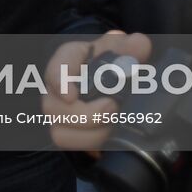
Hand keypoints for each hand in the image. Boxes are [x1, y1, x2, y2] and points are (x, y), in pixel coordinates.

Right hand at [43, 31, 151, 154]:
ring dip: (90, 133)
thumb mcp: (122, 48)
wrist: (114, 79)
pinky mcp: (71, 134)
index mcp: (68, 61)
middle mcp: (57, 89)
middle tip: (112, 107)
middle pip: (53, 107)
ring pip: (60, 132)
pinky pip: (73, 147)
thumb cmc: (111, 60)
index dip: (60, 83)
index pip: (55, 69)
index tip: (71, 95)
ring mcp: (60, 114)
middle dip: (85, 114)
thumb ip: (130, 46)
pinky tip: (109, 135)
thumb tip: (138, 44)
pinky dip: (92, 145)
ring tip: (113, 124)